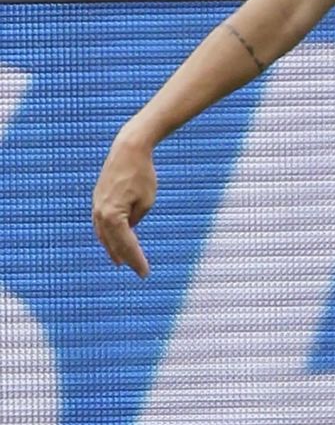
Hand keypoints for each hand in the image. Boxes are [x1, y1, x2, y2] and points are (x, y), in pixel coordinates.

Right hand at [92, 135, 156, 277]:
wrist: (128, 150)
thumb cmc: (142, 175)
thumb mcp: (147, 202)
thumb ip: (136, 220)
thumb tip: (129, 230)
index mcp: (113, 216)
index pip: (127, 245)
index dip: (136, 260)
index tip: (145, 273)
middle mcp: (100, 213)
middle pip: (114, 243)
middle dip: (126, 258)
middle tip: (138, 272)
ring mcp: (96, 206)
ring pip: (104, 234)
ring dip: (113, 248)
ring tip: (121, 261)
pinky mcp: (97, 199)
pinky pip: (101, 223)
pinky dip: (107, 235)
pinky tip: (112, 240)